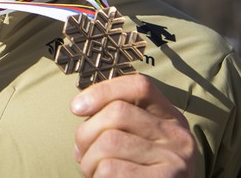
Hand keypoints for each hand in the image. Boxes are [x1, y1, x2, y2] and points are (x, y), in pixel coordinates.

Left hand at [71, 75, 195, 176]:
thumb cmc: (139, 174)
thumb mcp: (138, 141)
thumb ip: (116, 121)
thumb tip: (80, 108)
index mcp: (170, 118)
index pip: (138, 86)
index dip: (103, 91)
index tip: (77, 107)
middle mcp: (178, 136)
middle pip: (117, 112)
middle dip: (86, 133)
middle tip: (80, 153)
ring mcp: (174, 161)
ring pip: (109, 142)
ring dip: (88, 160)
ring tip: (91, 171)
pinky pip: (111, 170)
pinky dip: (96, 176)